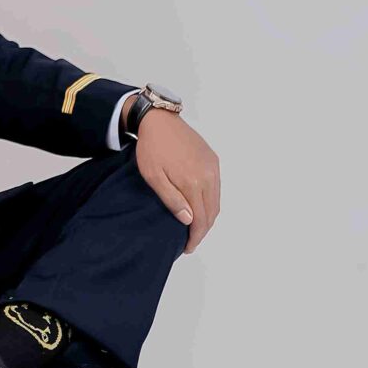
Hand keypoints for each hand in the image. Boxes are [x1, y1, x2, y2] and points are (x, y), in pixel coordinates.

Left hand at [133, 107, 221, 252]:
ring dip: (208, 217)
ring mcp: (213, 167)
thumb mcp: (154, 177)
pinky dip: (210, 201)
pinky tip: (200, 206)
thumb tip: (189, 220)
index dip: (196, 236)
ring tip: (195, 227)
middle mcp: (209, 175)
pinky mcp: (213, 160)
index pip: (201, 219)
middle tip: (191, 241)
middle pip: (212, 212)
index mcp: (193, 182)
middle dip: (203, 230)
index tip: (187, 247)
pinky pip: (216, 188)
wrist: (159, 120)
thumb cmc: (151, 149)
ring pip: (216, 201)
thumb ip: (172, 199)